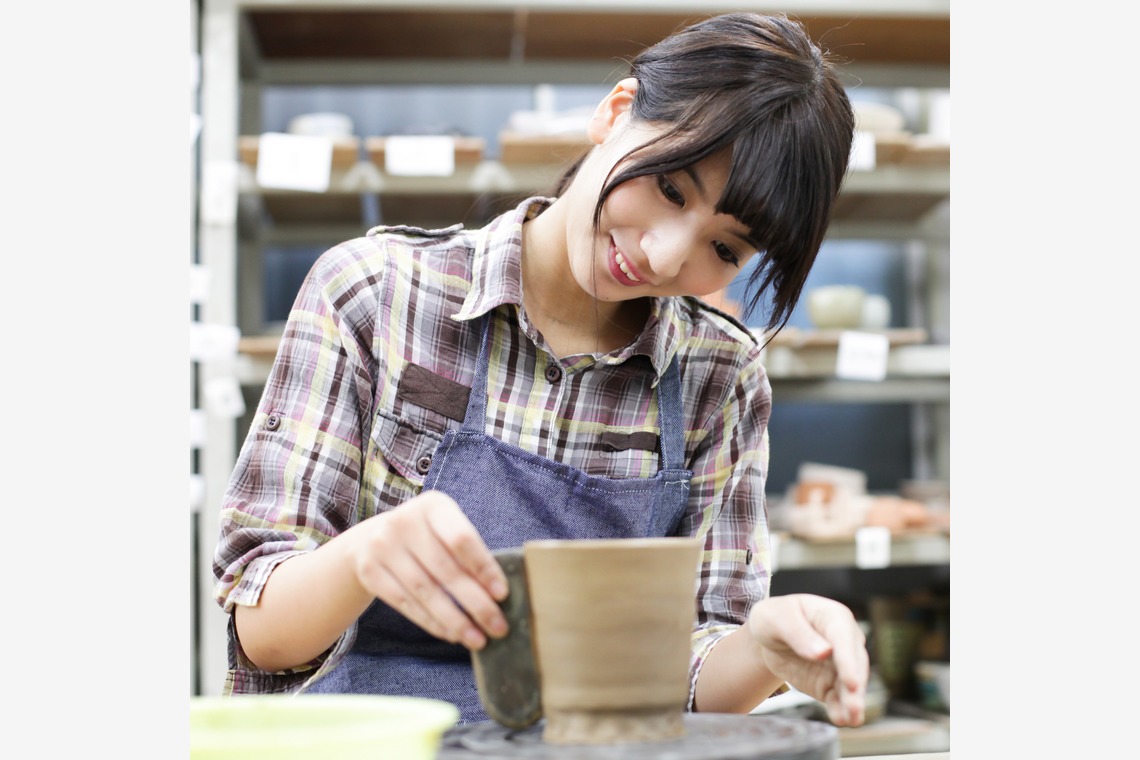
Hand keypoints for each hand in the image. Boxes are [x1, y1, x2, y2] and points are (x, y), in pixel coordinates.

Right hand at [345, 490, 508, 649]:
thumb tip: (497, 594)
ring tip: (477, 639)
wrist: (369, 539)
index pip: (461, 539)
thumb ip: (467, 552)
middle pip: (446, 570)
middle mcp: (404, 522)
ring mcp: (382, 547)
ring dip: (455, 621)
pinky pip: (406, 604)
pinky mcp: (369, 572)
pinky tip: (452, 634)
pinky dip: (432, 622)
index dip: (484, 568)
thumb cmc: (424, 536)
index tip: (502, 594)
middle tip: (498, 627)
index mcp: (432, 506)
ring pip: (425, 592)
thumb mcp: (444, 528)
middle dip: (476, 603)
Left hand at [747, 594, 868, 725]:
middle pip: (854, 665)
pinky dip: (839, 709)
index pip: (844, 640)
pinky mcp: (831, 683)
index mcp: (834, 617)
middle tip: (853, 707)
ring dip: (852, 703)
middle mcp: (844, 641)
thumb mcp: (777, 618)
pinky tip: (840, 719)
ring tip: (851, 720)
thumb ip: (798, 633)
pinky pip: (837, 698)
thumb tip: (823, 652)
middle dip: (855, 687)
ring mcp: (840, 664)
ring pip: (850, 685)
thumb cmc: (775, 618)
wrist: (768, 636)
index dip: (848, 661)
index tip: (852, 682)